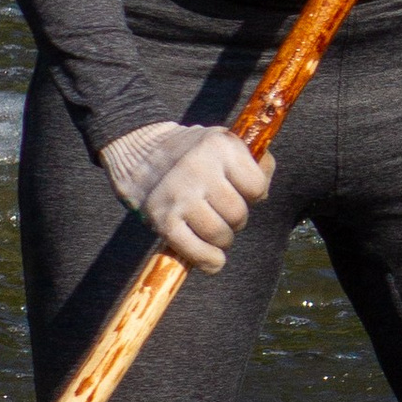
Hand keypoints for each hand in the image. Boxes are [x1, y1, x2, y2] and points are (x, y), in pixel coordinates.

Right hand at [99, 119, 272, 274]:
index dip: (253, 194)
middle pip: (238, 214)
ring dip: (223, 241)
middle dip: (236, 220)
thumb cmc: (190, 149)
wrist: (136, 150)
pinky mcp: (162, 219)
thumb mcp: (221, 139)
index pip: (257, 187)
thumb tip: (265, 193)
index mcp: (220, 145)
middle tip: (223, 214)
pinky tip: (212, 260)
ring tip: (215, 232)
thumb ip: (251, 160)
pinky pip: (196, 251)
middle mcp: (199, 168)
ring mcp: (179, 196)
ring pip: (221, 235)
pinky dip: (209, 261)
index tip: (241, 193)